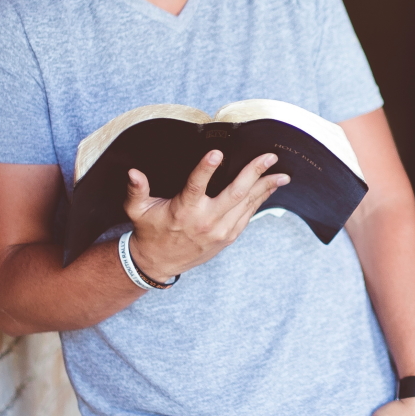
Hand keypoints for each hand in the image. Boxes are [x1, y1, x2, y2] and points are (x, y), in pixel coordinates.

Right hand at [122, 150, 288, 278]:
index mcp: (183, 211)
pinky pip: (248, 216)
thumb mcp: (137, 210)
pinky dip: (260, 201)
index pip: (196, 186)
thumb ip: (136, 190)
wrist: (159, 263)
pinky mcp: (228, 237)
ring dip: (265, 187)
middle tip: (269, 156)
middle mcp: (205, 221)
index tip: (217, 152)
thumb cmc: (149, 230)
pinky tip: (270, 188)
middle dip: (254, 173)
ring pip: (247, 205)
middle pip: (234, 194)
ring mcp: (220, 231)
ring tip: (281, 174)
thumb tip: (133, 172)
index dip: (206, 169)